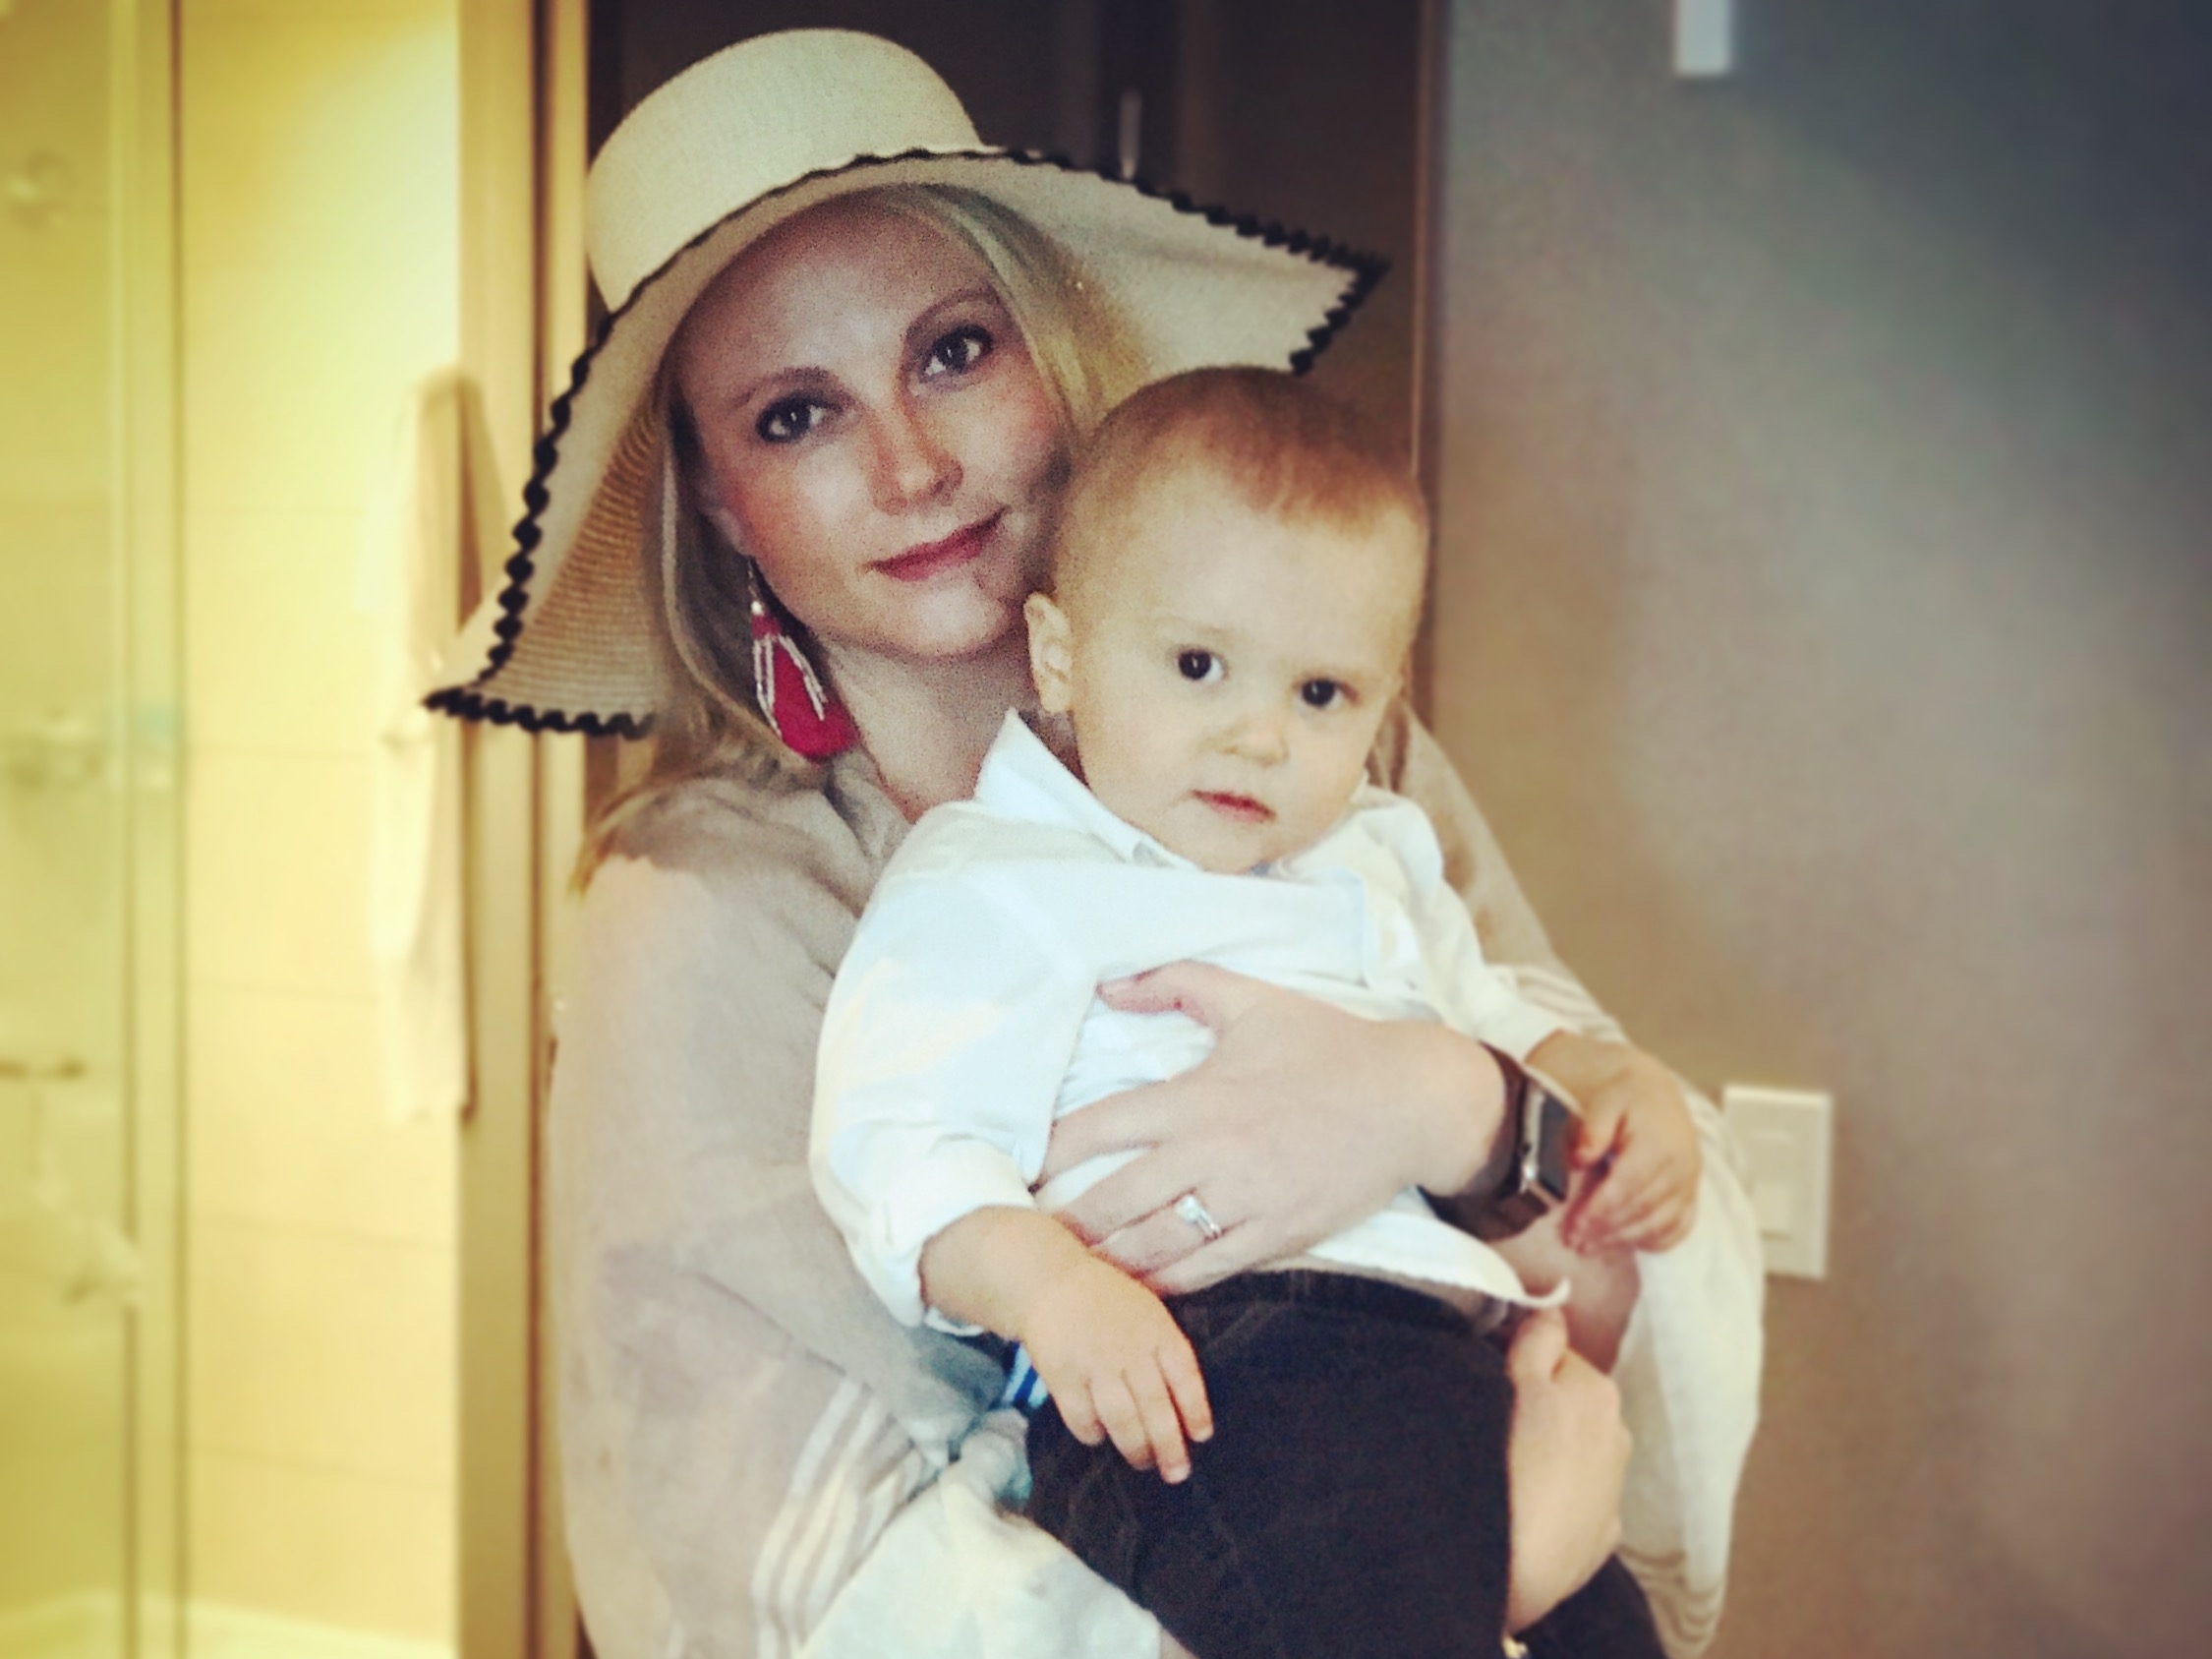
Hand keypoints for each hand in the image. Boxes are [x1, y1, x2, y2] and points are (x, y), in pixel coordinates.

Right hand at [1019, 1251, 1212, 1482]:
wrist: (1050, 1281)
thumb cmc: (1107, 1301)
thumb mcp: (1148, 1311)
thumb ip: (1165, 1349)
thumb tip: (1187, 1405)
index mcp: (1156, 1330)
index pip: (1185, 1377)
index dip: (1196, 1411)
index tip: (1201, 1437)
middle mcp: (1129, 1349)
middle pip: (1156, 1409)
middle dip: (1169, 1448)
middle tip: (1176, 1472)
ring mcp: (1095, 1364)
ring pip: (1123, 1421)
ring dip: (1136, 1450)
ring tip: (1143, 1462)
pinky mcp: (1062, 1377)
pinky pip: (1083, 1419)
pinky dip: (1094, 1434)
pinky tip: (1099, 1436)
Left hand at [1041, 962, 1504, 1293]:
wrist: (1410, 1102)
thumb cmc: (1327, 1046)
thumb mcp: (1251, 1000)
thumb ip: (1177, 984)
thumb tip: (1108, 986)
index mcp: (1198, 1096)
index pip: (1101, 1127)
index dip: (1050, 1153)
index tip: (1017, 1169)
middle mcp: (1213, 1154)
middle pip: (1116, 1202)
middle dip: (1066, 1225)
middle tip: (1027, 1240)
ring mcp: (1245, 1202)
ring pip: (1156, 1246)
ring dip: (1107, 1263)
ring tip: (1069, 1274)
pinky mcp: (1277, 1236)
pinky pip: (1208, 1270)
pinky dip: (1165, 1285)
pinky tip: (1135, 1292)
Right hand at [1503, 1307, 1630, 1632]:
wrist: (1514, 1567)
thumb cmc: (1509, 1464)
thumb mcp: (1514, 1384)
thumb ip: (1538, 1341)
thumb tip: (1553, 1311)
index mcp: (1597, 1391)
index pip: (1554, 1353)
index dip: (1518, 1359)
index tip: (1486, 1373)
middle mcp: (1619, 1436)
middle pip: (1570, 1403)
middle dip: (1540, 1407)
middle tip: (1491, 1423)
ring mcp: (1613, 1492)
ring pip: (1576, 1452)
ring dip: (1550, 1451)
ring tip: (1505, 1470)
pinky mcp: (1601, 1539)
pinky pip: (1576, 1500)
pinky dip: (1557, 1497)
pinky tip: (1525, 1508)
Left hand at [1558, 1052, 1700, 1253]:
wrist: (1658, 1093)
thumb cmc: (1626, 1097)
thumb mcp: (1606, 1101)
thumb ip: (1593, 1128)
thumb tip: (1580, 1157)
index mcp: (1659, 1142)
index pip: (1627, 1185)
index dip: (1599, 1209)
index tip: (1573, 1226)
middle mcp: (1681, 1167)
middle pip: (1641, 1208)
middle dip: (1605, 1229)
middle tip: (1573, 1241)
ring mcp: (1690, 1183)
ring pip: (1658, 1223)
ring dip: (1623, 1239)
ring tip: (1589, 1246)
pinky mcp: (1692, 1194)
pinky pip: (1678, 1227)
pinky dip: (1653, 1240)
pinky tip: (1627, 1244)